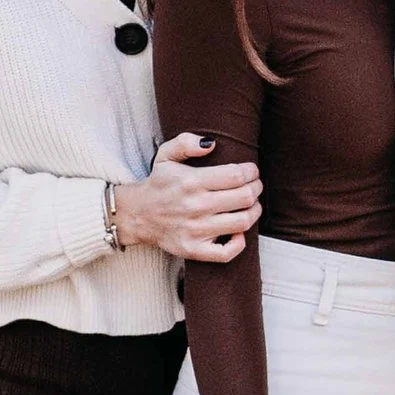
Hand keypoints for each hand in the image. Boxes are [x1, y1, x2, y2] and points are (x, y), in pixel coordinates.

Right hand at [116, 131, 261, 260]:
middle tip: (255, 185)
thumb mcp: (165, 155)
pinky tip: (239, 232)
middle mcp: (195, 206)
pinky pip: (226, 252)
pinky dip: (240, 243)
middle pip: (244, 197)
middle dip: (256, 188)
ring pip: (242, 222)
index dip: (251, 172)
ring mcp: (195, 230)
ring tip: (252, 204)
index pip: (236, 175)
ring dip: (254, 211)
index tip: (251, 171)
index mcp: (191, 181)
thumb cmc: (159, 184)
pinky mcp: (194, 249)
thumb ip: (186, 142)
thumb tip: (211, 143)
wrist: (137, 214)